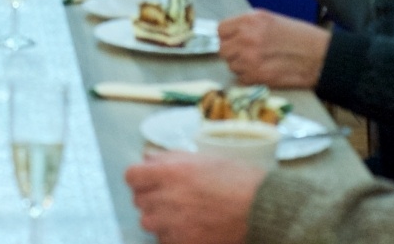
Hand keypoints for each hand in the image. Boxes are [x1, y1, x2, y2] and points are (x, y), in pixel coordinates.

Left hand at [126, 152, 264, 243]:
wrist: (261, 210)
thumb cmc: (237, 179)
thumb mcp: (203, 158)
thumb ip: (171, 157)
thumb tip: (147, 157)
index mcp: (170, 172)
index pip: (131, 176)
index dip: (139, 178)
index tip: (148, 180)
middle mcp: (167, 197)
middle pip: (139, 200)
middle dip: (151, 197)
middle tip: (171, 197)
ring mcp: (174, 223)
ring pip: (149, 222)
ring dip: (160, 218)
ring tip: (182, 214)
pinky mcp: (183, 243)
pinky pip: (164, 240)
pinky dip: (173, 235)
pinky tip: (191, 227)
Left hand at [217, 9, 331, 88]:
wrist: (320, 56)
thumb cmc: (301, 37)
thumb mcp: (272, 20)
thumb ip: (249, 26)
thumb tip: (233, 34)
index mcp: (250, 21)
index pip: (221, 30)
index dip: (227, 36)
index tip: (234, 40)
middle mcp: (246, 38)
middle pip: (223, 49)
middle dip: (233, 52)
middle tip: (246, 54)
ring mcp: (250, 58)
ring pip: (231, 65)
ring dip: (241, 66)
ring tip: (259, 63)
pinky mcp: (257, 76)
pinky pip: (241, 79)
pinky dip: (249, 78)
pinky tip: (264, 72)